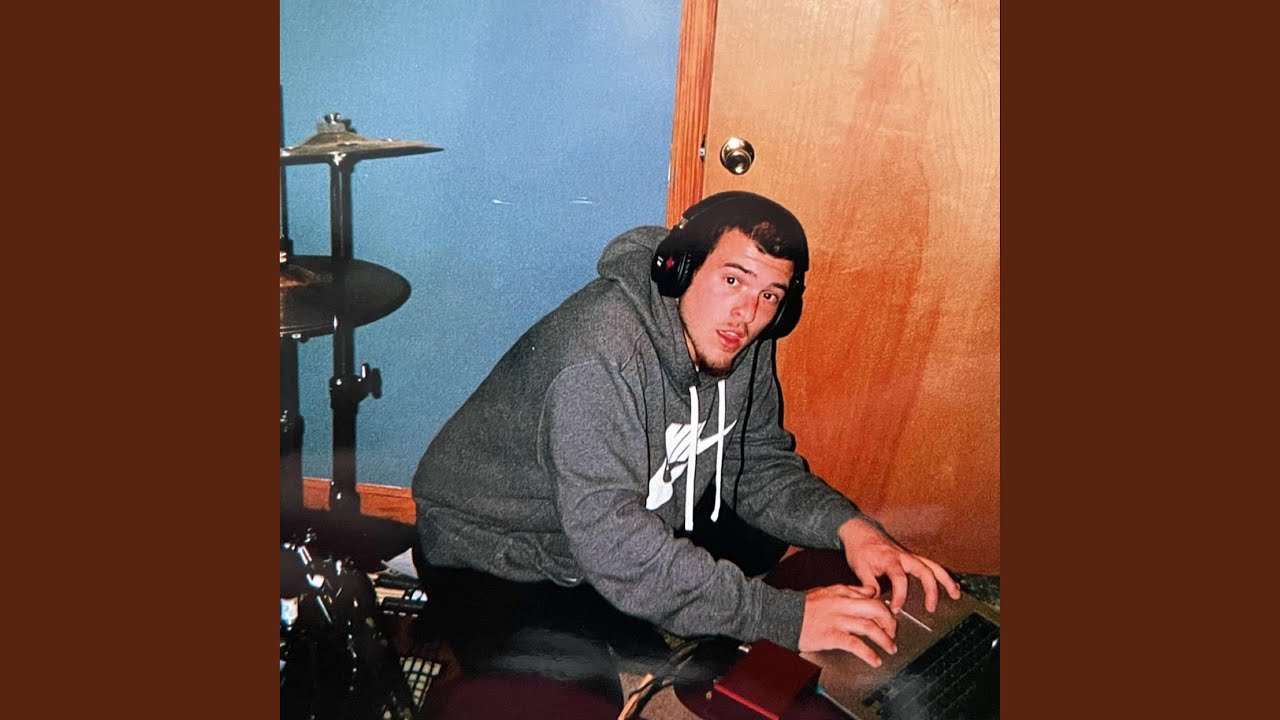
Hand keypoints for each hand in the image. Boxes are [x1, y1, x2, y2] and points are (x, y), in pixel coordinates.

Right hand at [798, 584, 897, 666]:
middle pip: (876, 609)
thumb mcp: (827, 591)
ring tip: (890, 648)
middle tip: (893, 634)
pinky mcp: (831, 636)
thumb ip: (849, 591)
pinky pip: (856, 645)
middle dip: (890, 623)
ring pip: (870, 627)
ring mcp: (838, 620)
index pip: (872, 598)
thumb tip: (869, 592)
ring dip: (884, 640)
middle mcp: (843, 604)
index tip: (889, 620)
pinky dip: (869, 654)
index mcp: (842, 592)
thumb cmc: (803, 607)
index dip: (885, 610)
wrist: (782, 615)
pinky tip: (875, 660)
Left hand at [837, 517, 961, 612]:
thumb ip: (868, 584)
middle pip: (925, 571)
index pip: (899, 578)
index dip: (899, 595)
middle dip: (931, 590)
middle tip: (931, 608)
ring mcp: (910, 556)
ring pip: (933, 566)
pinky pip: (931, 565)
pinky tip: (951, 586)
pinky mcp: (912, 558)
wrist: (860, 532)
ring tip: (956, 594)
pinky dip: (942, 576)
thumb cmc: (860, 549)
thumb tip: (876, 599)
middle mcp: (904, 557)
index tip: (896, 609)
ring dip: (946, 580)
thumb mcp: (859, 566)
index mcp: (890, 559)